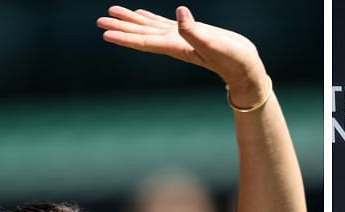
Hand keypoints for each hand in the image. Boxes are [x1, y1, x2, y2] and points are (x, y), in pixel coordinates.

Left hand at [97, 6, 266, 103]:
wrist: (246, 67)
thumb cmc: (232, 59)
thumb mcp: (214, 43)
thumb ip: (194, 29)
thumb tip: (180, 12)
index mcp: (177, 47)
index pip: (145, 42)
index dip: (124, 37)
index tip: (105, 34)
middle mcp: (174, 43)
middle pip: (141, 34)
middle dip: (120, 27)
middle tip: (99, 21)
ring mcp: (181, 37)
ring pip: (149, 27)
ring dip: (131, 21)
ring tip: (112, 12)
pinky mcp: (189, 32)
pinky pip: (163, 24)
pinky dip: (149, 19)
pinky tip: (141, 14)